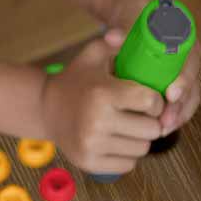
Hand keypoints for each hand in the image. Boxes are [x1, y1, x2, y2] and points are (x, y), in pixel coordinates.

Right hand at [39, 32, 163, 176]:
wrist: (46, 108)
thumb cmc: (77, 80)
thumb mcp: (92, 55)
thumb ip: (114, 42)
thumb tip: (129, 36)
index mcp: (103, 93)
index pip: (152, 102)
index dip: (155, 101)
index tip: (147, 100)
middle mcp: (98, 121)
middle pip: (151, 129)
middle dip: (150, 121)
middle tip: (139, 115)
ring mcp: (93, 145)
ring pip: (142, 149)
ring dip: (140, 139)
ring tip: (127, 127)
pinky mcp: (90, 162)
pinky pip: (128, 164)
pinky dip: (127, 155)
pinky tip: (116, 141)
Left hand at [107, 0, 200, 137]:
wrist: (133, 15)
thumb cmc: (132, 14)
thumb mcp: (129, 15)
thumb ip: (123, 26)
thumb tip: (112, 38)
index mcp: (184, 37)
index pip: (191, 60)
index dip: (184, 79)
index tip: (171, 93)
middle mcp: (189, 55)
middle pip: (193, 84)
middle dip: (180, 106)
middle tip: (165, 122)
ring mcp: (183, 70)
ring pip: (189, 97)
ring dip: (178, 115)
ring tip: (162, 130)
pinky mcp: (175, 82)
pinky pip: (181, 102)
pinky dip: (173, 115)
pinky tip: (162, 129)